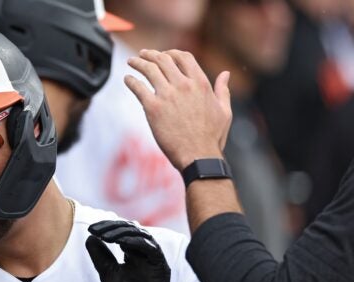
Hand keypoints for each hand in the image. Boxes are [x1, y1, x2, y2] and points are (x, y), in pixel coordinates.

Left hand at [85, 220, 171, 281]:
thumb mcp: (107, 273)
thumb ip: (100, 256)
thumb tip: (89, 237)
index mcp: (132, 251)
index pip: (121, 231)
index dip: (107, 227)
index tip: (91, 229)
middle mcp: (144, 251)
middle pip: (130, 229)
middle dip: (112, 227)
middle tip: (96, 230)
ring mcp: (153, 257)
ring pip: (141, 235)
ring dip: (122, 233)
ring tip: (106, 236)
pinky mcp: (161, 265)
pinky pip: (150, 248)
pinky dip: (136, 242)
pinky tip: (122, 243)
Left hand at [124, 49, 231, 170]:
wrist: (199, 156)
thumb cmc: (212, 137)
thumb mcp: (224, 111)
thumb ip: (223, 90)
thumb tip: (226, 74)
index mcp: (201, 83)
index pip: (184, 57)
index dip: (172, 53)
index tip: (164, 54)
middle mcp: (184, 85)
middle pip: (163, 59)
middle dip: (151, 54)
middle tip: (142, 55)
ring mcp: (167, 95)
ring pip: (149, 69)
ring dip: (138, 63)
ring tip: (131, 62)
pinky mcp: (153, 108)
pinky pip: (138, 87)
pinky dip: (131, 80)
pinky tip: (127, 79)